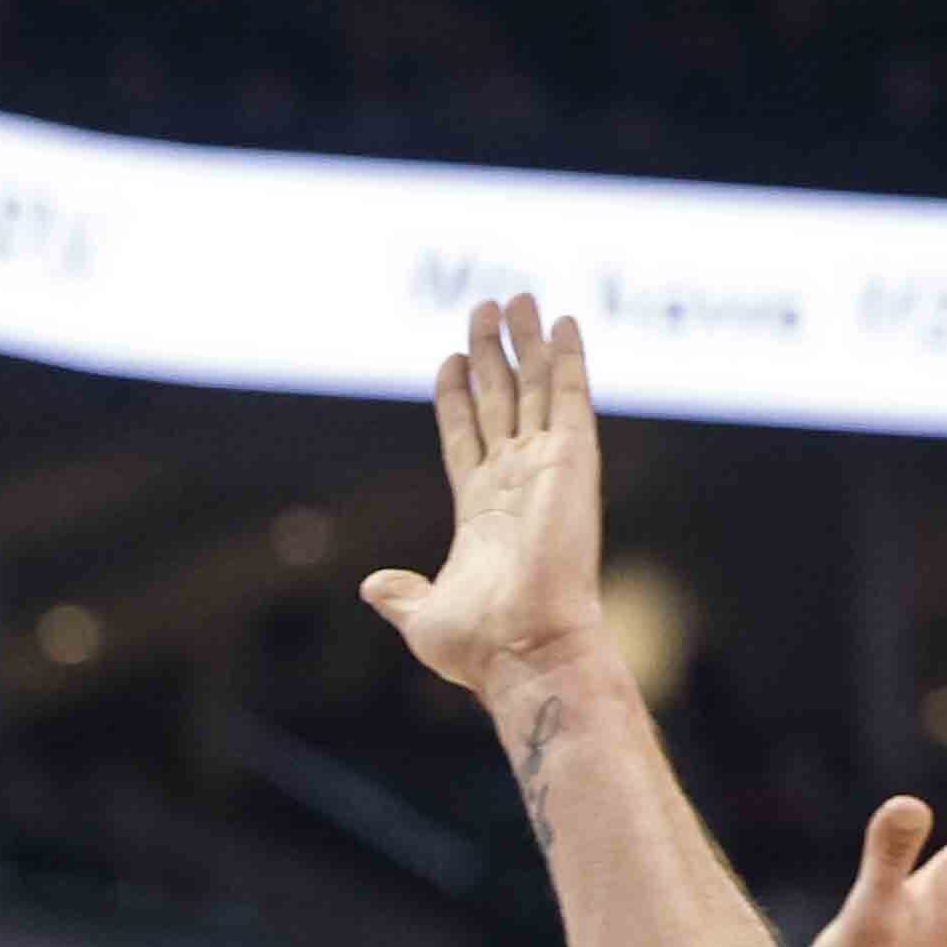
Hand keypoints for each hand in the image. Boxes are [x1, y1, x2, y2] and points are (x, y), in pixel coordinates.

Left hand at [361, 294, 603, 702]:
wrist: (523, 649)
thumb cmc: (479, 646)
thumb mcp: (421, 615)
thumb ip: (400, 595)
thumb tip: (373, 587)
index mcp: (481, 510)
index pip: (467, 435)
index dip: (459, 396)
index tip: (452, 358)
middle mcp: (516, 481)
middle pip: (500, 400)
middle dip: (492, 353)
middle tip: (485, 305)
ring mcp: (545, 467)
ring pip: (533, 387)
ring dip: (526, 342)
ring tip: (515, 297)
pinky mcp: (572, 461)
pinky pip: (569, 396)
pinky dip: (568, 358)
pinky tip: (563, 321)